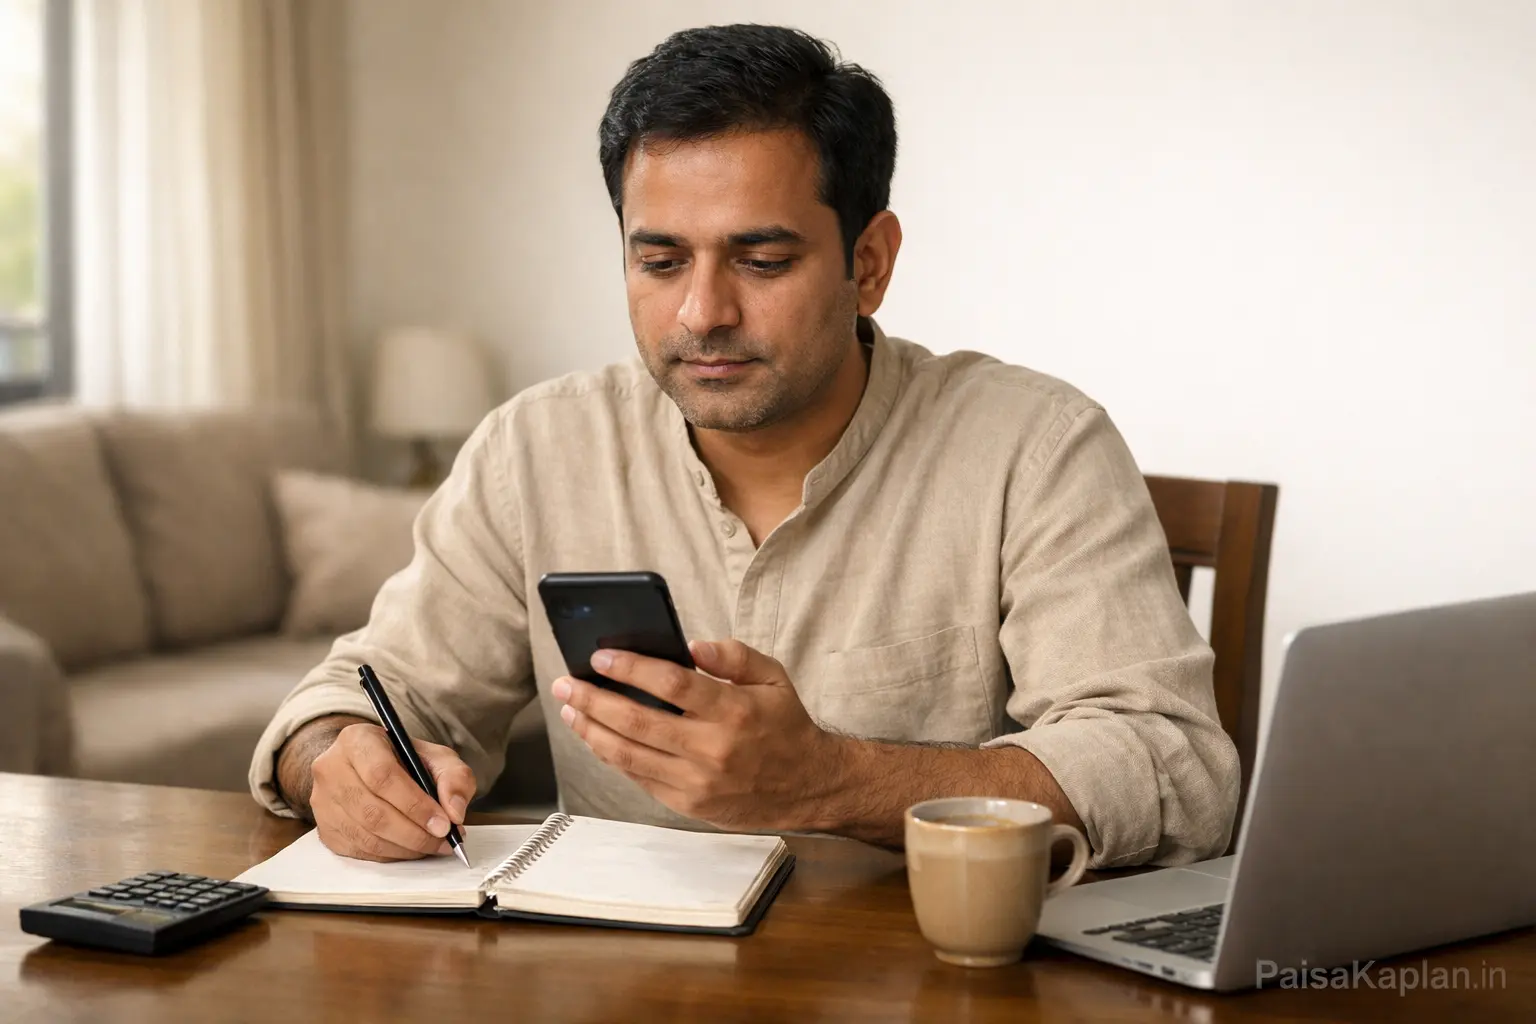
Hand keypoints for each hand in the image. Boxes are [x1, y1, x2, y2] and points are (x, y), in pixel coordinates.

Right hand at [308, 721, 476, 861]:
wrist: (368, 767)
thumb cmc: (403, 760)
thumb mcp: (436, 756)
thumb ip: (454, 777)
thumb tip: (455, 811)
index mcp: (357, 740)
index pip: (382, 775)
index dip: (415, 804)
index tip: (444, 823)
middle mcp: (331, 768)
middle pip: (372, 811)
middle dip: (415, 832)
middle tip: (444, 839)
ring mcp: (322, 801)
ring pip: (366, 836)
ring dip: (406, 848)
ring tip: (433, 845)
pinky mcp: (324, 829)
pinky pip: (359, 851)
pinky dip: (391, 855)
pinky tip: (411, 848)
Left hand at [551, 639, 848, 830]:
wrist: (810, 787)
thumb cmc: (786, 725)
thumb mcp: (773, 677)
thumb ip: (734, 656)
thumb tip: (691, 645)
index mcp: (734, 710)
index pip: (671, 685)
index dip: (630, 668)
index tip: (600, 656)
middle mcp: (713, 748)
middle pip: (638, 721)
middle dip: (593, 700)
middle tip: (566, 684)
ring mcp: (698, 781)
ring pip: (629, 754)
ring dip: (592, 731)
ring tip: (569, 710)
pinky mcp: (689, 804)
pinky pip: (639, 778)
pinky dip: (612, 756)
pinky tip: (596, 737)